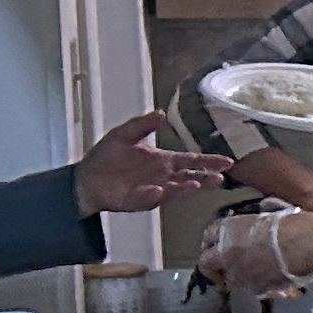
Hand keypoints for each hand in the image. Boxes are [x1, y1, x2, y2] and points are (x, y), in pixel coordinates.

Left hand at [72, 113, 227, 217]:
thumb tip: (161, 113)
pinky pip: (148, 198)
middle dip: (206, 178)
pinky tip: (159, 189)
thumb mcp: (123, 134)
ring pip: (175, 190)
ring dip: (185, 189)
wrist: (85, 177)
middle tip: (220, 178)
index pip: (192, 160)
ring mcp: (152, 190)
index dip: (210, 161)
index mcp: (163, 160)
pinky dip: (154, 195)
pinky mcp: (138, 200)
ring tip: (196, 184)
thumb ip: (143, 125)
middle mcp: (163, 176)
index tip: (228, 162)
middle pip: (191, 178)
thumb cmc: (105, 157)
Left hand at [196, 208, 312, 294]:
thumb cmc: (295, 223)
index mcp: (227, 229)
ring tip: (257, 273)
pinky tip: (275, 279)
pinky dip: (260, 286)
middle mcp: (225, 253)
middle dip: (214, 268)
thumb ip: (254, 225)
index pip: (207, 237)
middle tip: (226, 269)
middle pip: (206, 264)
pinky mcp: (255, 289)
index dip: (211, 242)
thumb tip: (257, 226)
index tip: (217, 246)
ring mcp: (238, 274)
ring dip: (239, 277)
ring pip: (230, 280)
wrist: (310, 244)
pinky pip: (252, 289)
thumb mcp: (269, 215)